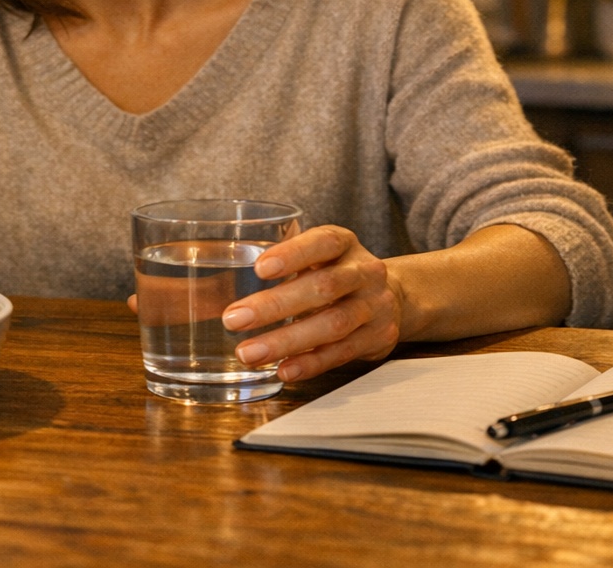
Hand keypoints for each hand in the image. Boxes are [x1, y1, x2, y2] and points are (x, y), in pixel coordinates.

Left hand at [216, 225, 403, 381]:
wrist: (393, 296)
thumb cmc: (337, 273)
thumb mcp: (317, 256)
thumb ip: (283, 262)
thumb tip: (220, 283)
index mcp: (344, 244)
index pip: (323, 242)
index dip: (292, 254)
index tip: (259, 269)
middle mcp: (364, 272)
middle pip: (323, 288)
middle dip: (275, 305)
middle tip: (234, 319)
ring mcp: (375, 306)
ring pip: (333, 325)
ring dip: (287, 341)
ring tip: (249, 353)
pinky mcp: (378, 338)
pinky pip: (342, 353)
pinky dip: (311, 363)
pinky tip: (284, 369)